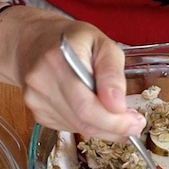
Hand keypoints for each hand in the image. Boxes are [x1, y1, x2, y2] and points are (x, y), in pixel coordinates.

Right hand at [0, 6, 145, 140]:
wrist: (32, 42)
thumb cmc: (72, 40)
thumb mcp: (102, 43)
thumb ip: (112, 73)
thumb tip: (118, 106)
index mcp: (59, 59)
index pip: (86, 105)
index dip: (113, 121)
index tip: (136, 123)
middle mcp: (42, 81)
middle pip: (82, 121)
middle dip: (113, 128)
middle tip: (133, 126)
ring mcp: (35, 99)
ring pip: (77, 128)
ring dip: (102, 128)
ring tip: (115, 115)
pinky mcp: (36, 111)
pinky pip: (68, 126)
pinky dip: (86, 124)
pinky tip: (91, 109)